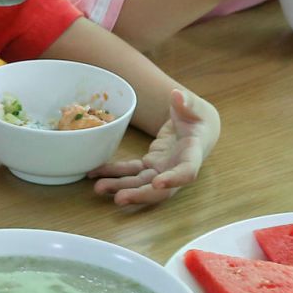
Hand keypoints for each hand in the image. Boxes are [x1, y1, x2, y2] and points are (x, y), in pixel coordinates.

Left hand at [89, 89, 218, 205]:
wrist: (195, 129)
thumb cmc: (198, 117)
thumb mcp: (196, 108)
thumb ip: (188, 103)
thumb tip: (177, 95)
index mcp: (192, 155)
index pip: (186, 172)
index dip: (173, 180)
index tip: (157, 183)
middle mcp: (176, 168)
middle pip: (160, 189)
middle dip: (139, 194)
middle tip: (119, 198)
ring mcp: (161, 169)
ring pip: (141, 183)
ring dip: (120, 186)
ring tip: (98, 188)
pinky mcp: (149, 165)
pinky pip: (130, 171)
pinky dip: (113, 173)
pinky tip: (95, 173)